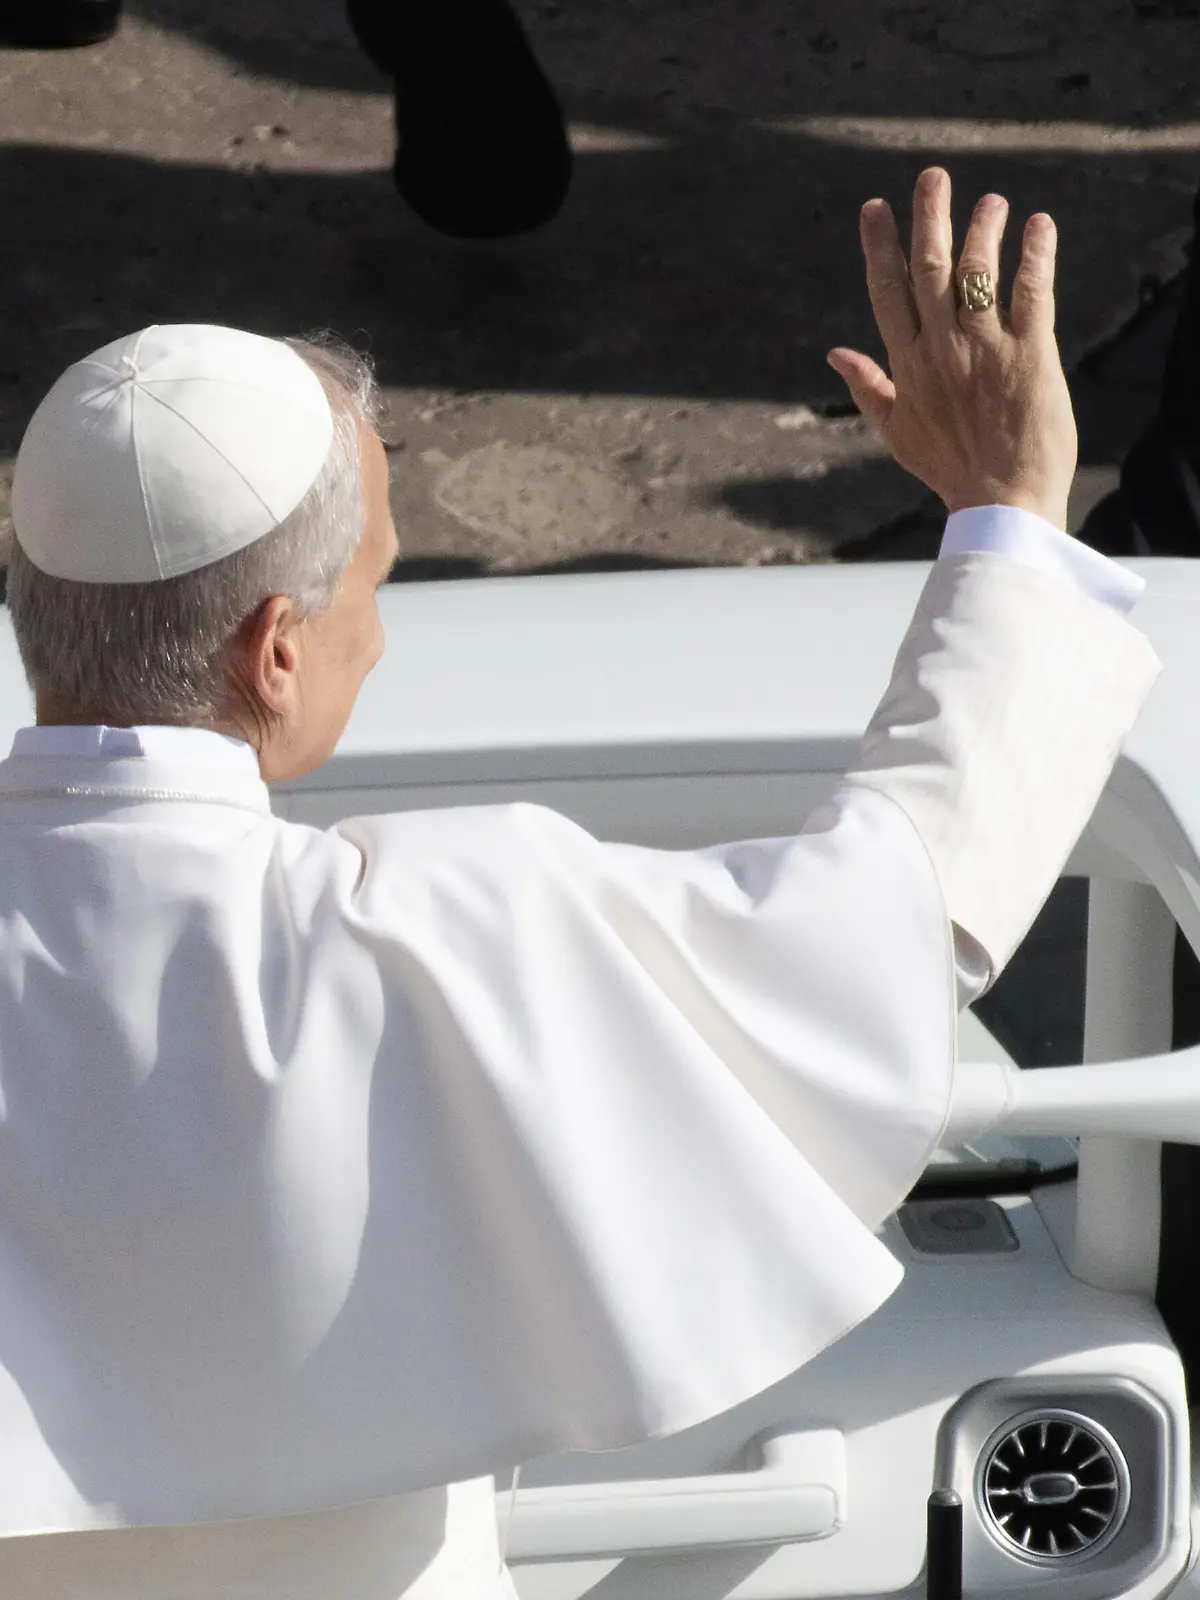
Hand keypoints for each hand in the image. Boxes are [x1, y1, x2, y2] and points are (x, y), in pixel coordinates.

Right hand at [827, 167, 1076, 529]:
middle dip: (929, 217)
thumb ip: (869, 387)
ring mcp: (986, 348)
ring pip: (977, 271)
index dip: (879, 246)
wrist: (1001, 502)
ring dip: (983, 228)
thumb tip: (835, 353)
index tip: (876, 207)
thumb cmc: (950, 470)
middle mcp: (942, 348)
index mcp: (908, 364)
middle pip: (929, 268)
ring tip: (991, 203)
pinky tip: (1040, 226)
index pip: (886, 292)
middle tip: (933, 176)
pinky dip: (1036, 255)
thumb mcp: (896, 432)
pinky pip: (1031, 292)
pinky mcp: (1030, 353)